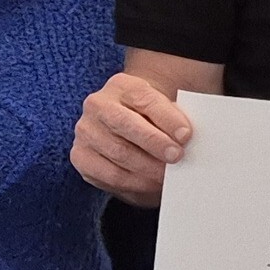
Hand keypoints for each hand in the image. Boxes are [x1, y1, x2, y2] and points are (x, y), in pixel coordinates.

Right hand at [71, 72, 193, 206]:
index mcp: (123, 85)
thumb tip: (188, 140)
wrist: (130, 126)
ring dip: (147, 168)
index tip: (186, 135)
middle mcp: (98, 104)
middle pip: (126, 124)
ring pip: (118, 152)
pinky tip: (150, 184)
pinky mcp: (81, 156)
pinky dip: (133, 182)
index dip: (166, 118)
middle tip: (177, 157)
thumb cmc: (154, 119)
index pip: (145, 98)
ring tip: (167, 175)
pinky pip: (108, 174)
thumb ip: (175, 119)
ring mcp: (86, 130)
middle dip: (155, 143)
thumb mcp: (166, 110)